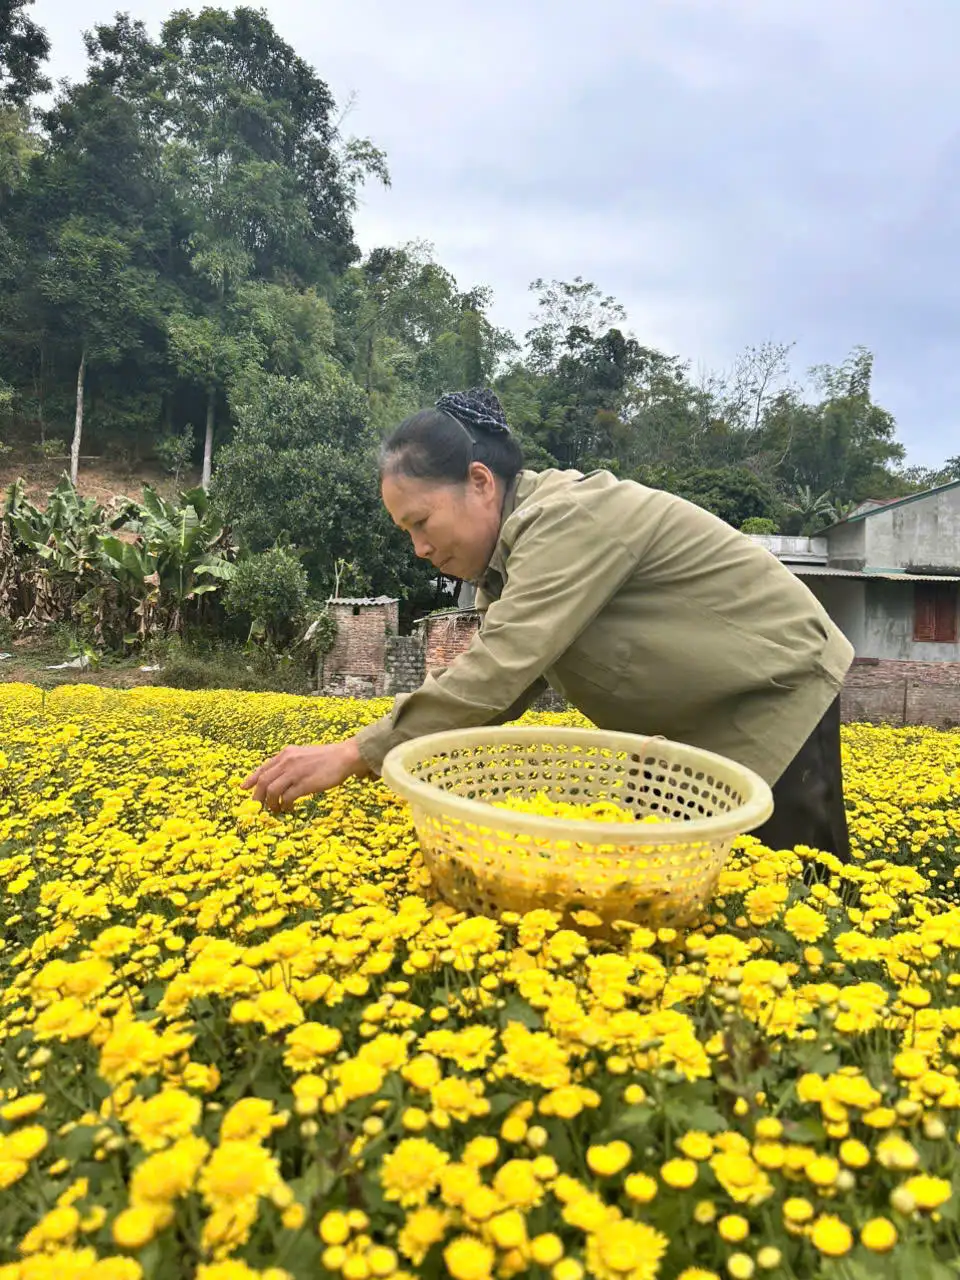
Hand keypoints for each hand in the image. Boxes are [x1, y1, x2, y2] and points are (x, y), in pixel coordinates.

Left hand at [241, 738, 369, 811]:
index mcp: (286, 754)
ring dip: (271, 803)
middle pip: (263, 781)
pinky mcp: (304, 783)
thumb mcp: (303, 755)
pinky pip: (287, 797)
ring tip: (276, 809)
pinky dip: (285, 805)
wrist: (344, 757)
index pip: (263, 767)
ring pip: (271, 790)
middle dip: (258, 796)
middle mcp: (287, 761)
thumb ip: (290, 764)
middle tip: (259, 807)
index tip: (244, 788)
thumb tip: (279, 777)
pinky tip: (288, 808)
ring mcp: (295, 772)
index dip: (251, 779)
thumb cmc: (327, 758)